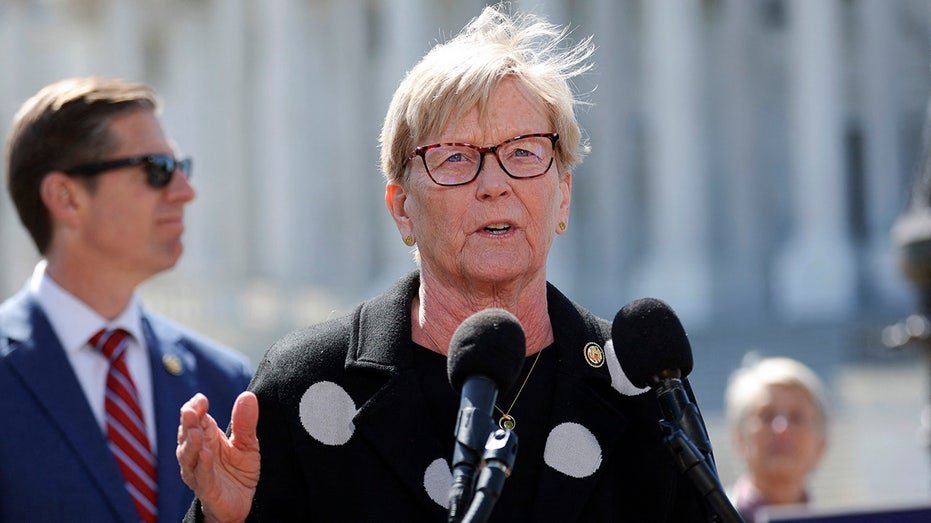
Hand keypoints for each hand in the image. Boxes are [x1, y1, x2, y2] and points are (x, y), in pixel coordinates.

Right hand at [177, 392, 259, 522]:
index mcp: (207, 437)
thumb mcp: (247, 443)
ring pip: (188, 456)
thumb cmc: (238, 469)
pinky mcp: (207, 489)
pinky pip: (201, 477)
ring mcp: (199, 471)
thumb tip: (248, 396)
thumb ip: (245, 422)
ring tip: (196, 432)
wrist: (241, 502)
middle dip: (188, 423)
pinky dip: (202, 466)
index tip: (201, 399)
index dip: (195, 408)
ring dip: (191, 444)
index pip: (195, 418)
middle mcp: (197, 452)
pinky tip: (206, 455)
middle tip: (192, 411)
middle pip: (187, 435)